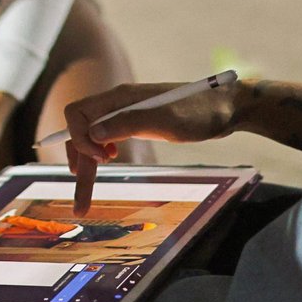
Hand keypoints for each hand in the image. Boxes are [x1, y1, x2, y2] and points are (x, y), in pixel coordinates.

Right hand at [63, 80, 238, 213]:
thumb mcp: (164, 120)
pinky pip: (107, 136)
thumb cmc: (198, 112)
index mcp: (119, 98)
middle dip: (77, 161)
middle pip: (80, 129)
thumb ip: (128, 124)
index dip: (80, 138)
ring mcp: (126, 112)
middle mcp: (117, 103)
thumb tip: (93, 134)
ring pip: (92, 136)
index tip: (102, 159)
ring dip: (85, 161)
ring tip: (86, 191)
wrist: (225, 107)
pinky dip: (100, 152)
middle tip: (81, 203)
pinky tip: (110, 161)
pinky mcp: (136, 121)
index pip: (76, 114)